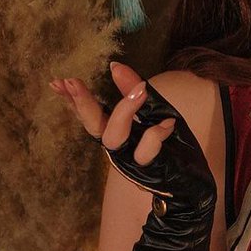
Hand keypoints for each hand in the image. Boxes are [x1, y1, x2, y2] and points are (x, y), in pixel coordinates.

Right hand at [50, 63, 214, 211]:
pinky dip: (156, 134)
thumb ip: (136, 91)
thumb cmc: (173, 148)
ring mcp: (131, 161)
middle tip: (71, 81)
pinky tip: (168, 124)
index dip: (72, 100)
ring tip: (140, 90)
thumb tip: (114, 66)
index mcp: (118, 133)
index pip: (90, 115)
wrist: (194, 184)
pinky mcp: (149, 171)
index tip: (56, 83)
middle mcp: (118, 148)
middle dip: (82, 104)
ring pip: (114, 138)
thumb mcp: (158, 112)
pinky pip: (146, 151)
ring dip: (124, 111)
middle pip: (93, 126)